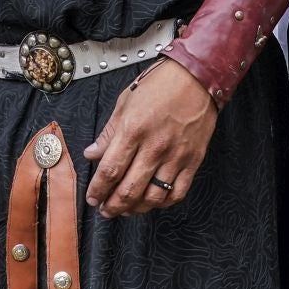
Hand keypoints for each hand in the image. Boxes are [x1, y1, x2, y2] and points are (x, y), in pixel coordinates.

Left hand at [83, 60, 217, 217]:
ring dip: (135, 209)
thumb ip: (108, 132)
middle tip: (104, 210)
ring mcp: (175, 156)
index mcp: (133, 130)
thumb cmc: (160, 85)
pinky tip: (152, 202)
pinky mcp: (193, 161)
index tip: (92, 197)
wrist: (197, 78)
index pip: (110, 170)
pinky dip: (163, 203)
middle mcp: (154, 147)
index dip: (98, 190)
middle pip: (129, 189)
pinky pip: (177, 192)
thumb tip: (92, 154)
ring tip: (125, 210)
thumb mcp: (125, 102)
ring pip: (153, 197)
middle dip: (112, 206)